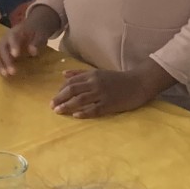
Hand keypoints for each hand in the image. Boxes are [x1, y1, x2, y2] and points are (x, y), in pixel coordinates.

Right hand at [0, 11, 57, 78]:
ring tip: (5, 75)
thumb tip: (33, 52)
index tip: (16, 55)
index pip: (12, 37)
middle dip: (6, 60)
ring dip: (0, 64)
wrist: (31, 27)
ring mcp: (2, 44)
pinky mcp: (0, 50)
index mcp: (16, 32)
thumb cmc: (36, 32)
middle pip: (2, 48)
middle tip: (12, 72)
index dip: (13, 46)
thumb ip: (36, 43)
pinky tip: (1, 73)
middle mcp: (6, 37)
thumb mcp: (40, 35)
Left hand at [52, 63, 166, 119]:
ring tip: (58, 111)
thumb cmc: (117, 79)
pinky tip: (76, 116)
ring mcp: (102, 94)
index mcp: (91, 75)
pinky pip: (94, 109)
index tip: (55, 98)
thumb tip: (63, 74)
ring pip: (81, 100)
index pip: (71, 82)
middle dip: (60, 98)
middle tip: (51, 106)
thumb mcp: (98, 73)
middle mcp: (95, 83)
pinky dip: (84, 112)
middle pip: (73, 90)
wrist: (138, 83)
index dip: (61, 90)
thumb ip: (80, 73)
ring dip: (68, 105)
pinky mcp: (110, 104)